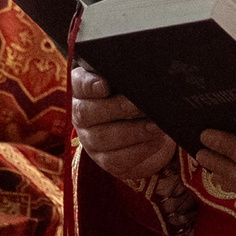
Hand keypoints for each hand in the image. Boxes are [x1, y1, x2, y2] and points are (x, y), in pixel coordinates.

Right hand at [71, 65, 177, 183]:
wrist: (144, 127)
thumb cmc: (136, 97)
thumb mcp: (131, 84)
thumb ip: (131, 77)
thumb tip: (145, 75)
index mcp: (84, 90)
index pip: (79, 84)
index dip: (89, 85)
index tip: (105, 84)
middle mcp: (82, 115)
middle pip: (88, 112)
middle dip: (118, 108)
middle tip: (141, 104)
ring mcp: (90, 140)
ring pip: (104, 137)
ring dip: (133, 131)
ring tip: (156, 125)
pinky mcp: (105, 160)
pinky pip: (117, 158)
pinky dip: (140, 149)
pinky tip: (156, 141)